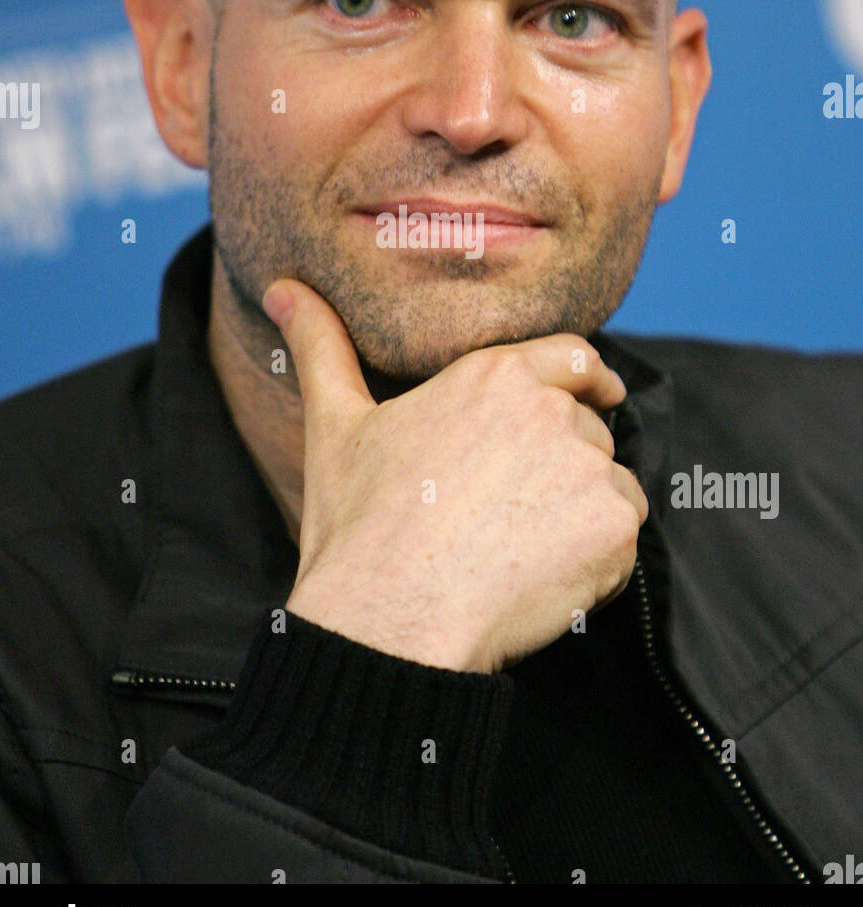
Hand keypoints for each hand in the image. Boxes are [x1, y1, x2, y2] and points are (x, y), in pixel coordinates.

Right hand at [264, 280, 647, 673]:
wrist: (389, 617)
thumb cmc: (360, 524)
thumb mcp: (334, 424)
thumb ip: (322, 347)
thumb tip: (281, 289)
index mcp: (494, 374)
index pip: (574, 357)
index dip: (592, 377)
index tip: (605, 393)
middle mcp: (550, 409)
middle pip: (588, 430)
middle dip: (563, 466)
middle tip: (513, 515)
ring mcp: (588, 466)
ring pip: (610, 485)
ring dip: (581, 515)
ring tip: (517, 552)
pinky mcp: (614, 525)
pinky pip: (624, 537)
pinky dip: (597, 561)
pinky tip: (539, 579)